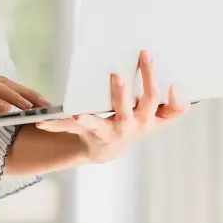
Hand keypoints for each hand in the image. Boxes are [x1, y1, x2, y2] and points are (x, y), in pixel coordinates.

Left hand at [35, 50, 187, 163]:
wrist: (108, 148)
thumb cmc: (134, 123)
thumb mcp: (156, 118)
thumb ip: (173, 107)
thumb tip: (179, 87)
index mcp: (146, 118)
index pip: (154, 100)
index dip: (161, 90)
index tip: (166, 78)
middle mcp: (128, 126)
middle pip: (127, 109)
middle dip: (121, 92)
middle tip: (115, 73)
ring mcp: (107, 132)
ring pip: (98, 124)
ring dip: (89, 119)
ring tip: (79, 114)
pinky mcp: (86, 133)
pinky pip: (69, 129)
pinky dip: (56, 125)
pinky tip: (42, 121)